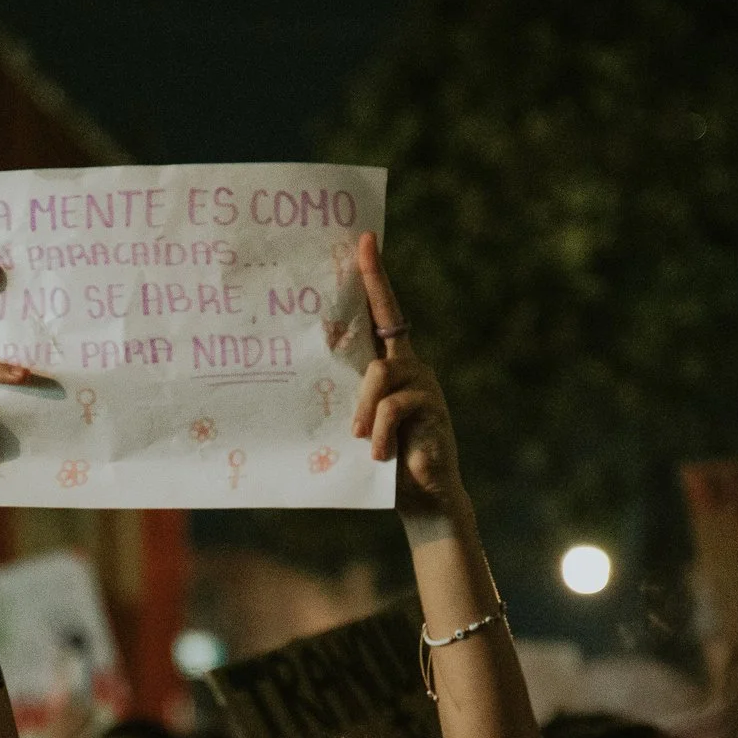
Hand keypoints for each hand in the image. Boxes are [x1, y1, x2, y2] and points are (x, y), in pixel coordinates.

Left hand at [349, 233, 464, 521]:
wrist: (419, 496)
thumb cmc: (380, 459)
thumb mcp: (358, 422)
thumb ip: (347, 396)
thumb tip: (305, 374)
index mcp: (389, 364)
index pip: (380, 312)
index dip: (373, 277)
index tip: (365, 240)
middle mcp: (409, 365)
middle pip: (386, 322)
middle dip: (371, 290)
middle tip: (360, 257)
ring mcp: (423, 383)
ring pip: (379, 372)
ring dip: (364, 408)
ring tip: (361, 438)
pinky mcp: (432, 407)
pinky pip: (394, 406)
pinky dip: (381, 431)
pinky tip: (381, 454)